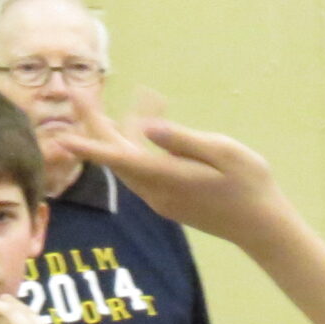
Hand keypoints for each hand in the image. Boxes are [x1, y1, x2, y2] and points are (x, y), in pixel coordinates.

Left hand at [57, 110, 293, 248]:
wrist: (262, 228)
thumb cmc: (250, 185)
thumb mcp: (224, 152)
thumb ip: (182, 139)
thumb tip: (147, 126)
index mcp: (168, 177)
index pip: (119, 158)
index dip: (89, 146)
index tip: (62, 138)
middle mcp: (157, 192)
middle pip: (115, 158)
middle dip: (94, 127)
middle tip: (76, 96)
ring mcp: (161, 199)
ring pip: (127, 164)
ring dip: (115, 135)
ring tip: (101, 108)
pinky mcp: (169, 202)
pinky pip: (142, 170)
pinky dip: (135, 147)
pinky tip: (141, 128)